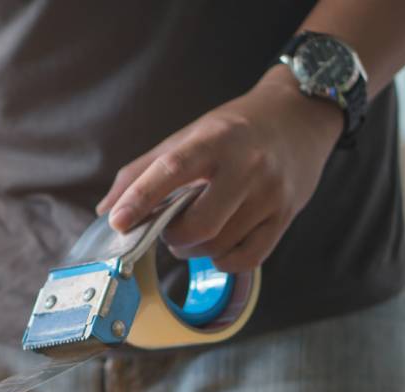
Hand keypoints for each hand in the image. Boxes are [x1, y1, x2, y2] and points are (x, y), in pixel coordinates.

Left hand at [96, 66, 343, 272]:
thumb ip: (142, 172)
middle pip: (198, 225)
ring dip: (194, 250)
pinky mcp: (285, 216)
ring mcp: (270, 194)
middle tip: (168, 228)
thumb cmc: (234, 129)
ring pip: (220, 245)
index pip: (171, 170)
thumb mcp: (186, 137)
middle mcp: (246, 166)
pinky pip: (247, 258)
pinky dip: (223, 261)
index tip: (118, 221)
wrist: (299, 116)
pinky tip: (218, 246)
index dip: (141, 198)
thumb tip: (105, 211)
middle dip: (172, 237)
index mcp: (213, 141)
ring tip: (193, 232)